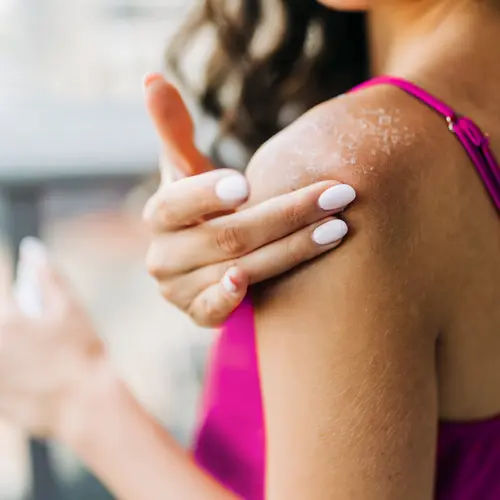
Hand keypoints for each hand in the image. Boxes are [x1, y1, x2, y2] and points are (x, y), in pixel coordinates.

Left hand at [0, 238, 105, 438]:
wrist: (89, 406)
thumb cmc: (84, 354)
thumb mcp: (71, 309)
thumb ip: (49, 277)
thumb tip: (32, 250)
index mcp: (8, 322)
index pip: (3, 301)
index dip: (16, 306)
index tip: (25, 314)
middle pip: (2, 328)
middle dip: (15, 327)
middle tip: (35, 332)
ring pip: (2, 354)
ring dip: (14, 349)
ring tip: (37, 353)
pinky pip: (2, 379)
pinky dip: (12, 373)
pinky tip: (33, 376)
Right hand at [142, 75, 355, 326]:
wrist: (204, 261)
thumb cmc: (205, 210)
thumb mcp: (189, 171)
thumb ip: (175, 129)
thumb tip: (152, 76)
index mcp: (159, 215)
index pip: (178, 201)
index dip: (207, 192)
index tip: (246, 184)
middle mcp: (162, 254)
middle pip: (229, 235)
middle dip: (288, 213)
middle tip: (338, 193)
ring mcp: (177, 288)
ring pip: (239, 268)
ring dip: (292, 249)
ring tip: (338, 227)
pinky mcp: (196, 313)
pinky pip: (213, 311)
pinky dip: (232, 298)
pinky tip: (256, 284)